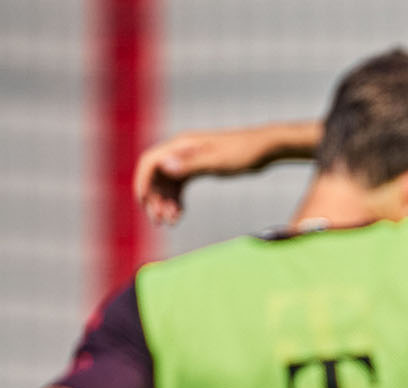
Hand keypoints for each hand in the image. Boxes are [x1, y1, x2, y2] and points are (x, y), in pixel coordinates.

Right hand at [133, 126, 308, 225]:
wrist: (265, 148)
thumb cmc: (244, 152)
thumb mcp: (218, 161)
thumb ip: (191, 164)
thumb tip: (164, 166)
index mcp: (182, 145)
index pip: (151, 162)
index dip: (143, 182)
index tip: (143, 203)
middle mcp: (181, 150)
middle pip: (156, 175)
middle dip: (155, 198)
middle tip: (160, 221)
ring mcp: (188, 159)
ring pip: (167, 183)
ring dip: (166, 202)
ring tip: (171, 222)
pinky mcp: (197, 168)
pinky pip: (180, 185)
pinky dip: (177, 200)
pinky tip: (179, 215)